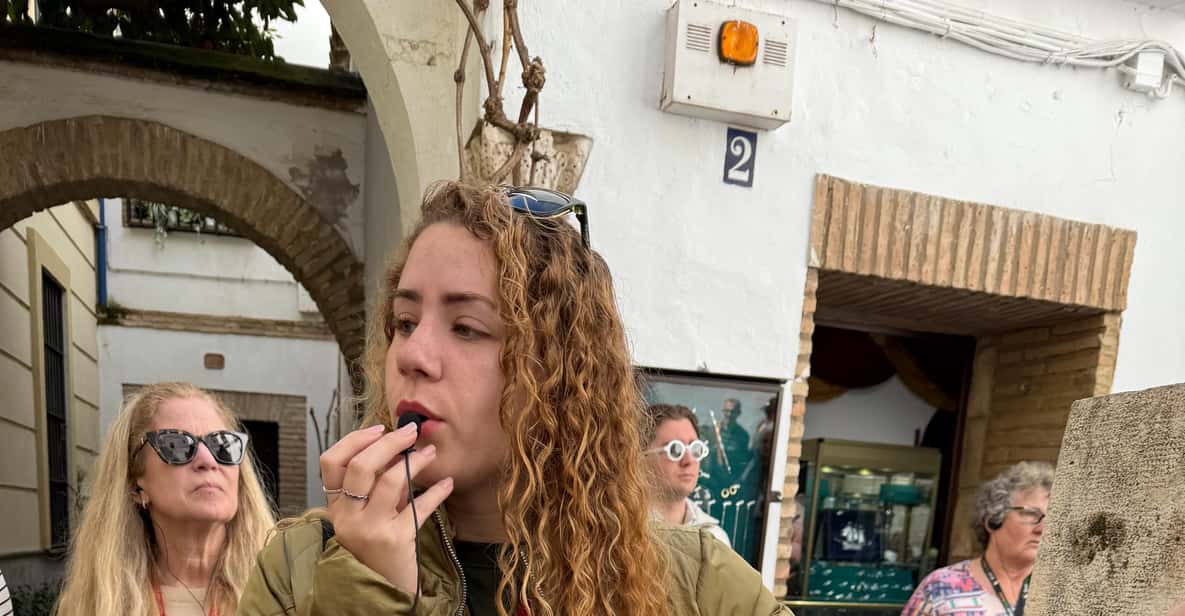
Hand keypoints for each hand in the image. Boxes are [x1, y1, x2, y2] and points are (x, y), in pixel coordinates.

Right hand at [320, 423, 453, 592]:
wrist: (386, 589)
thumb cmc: (381, 547)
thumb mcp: (371, 514)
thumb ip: (378, 486)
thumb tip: (399, 448)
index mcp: (337, 508)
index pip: (330, 463)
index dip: (354, 440)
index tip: (379, 428)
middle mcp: (348, 518)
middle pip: (360, 467)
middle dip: (388, 443)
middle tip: (411, 432)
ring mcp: (370, 530)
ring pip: (389, 481)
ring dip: (414, 462)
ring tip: (430, 453)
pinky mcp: (395, 541)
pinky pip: (418, 507)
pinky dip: (436, 492)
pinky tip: (447, 484)